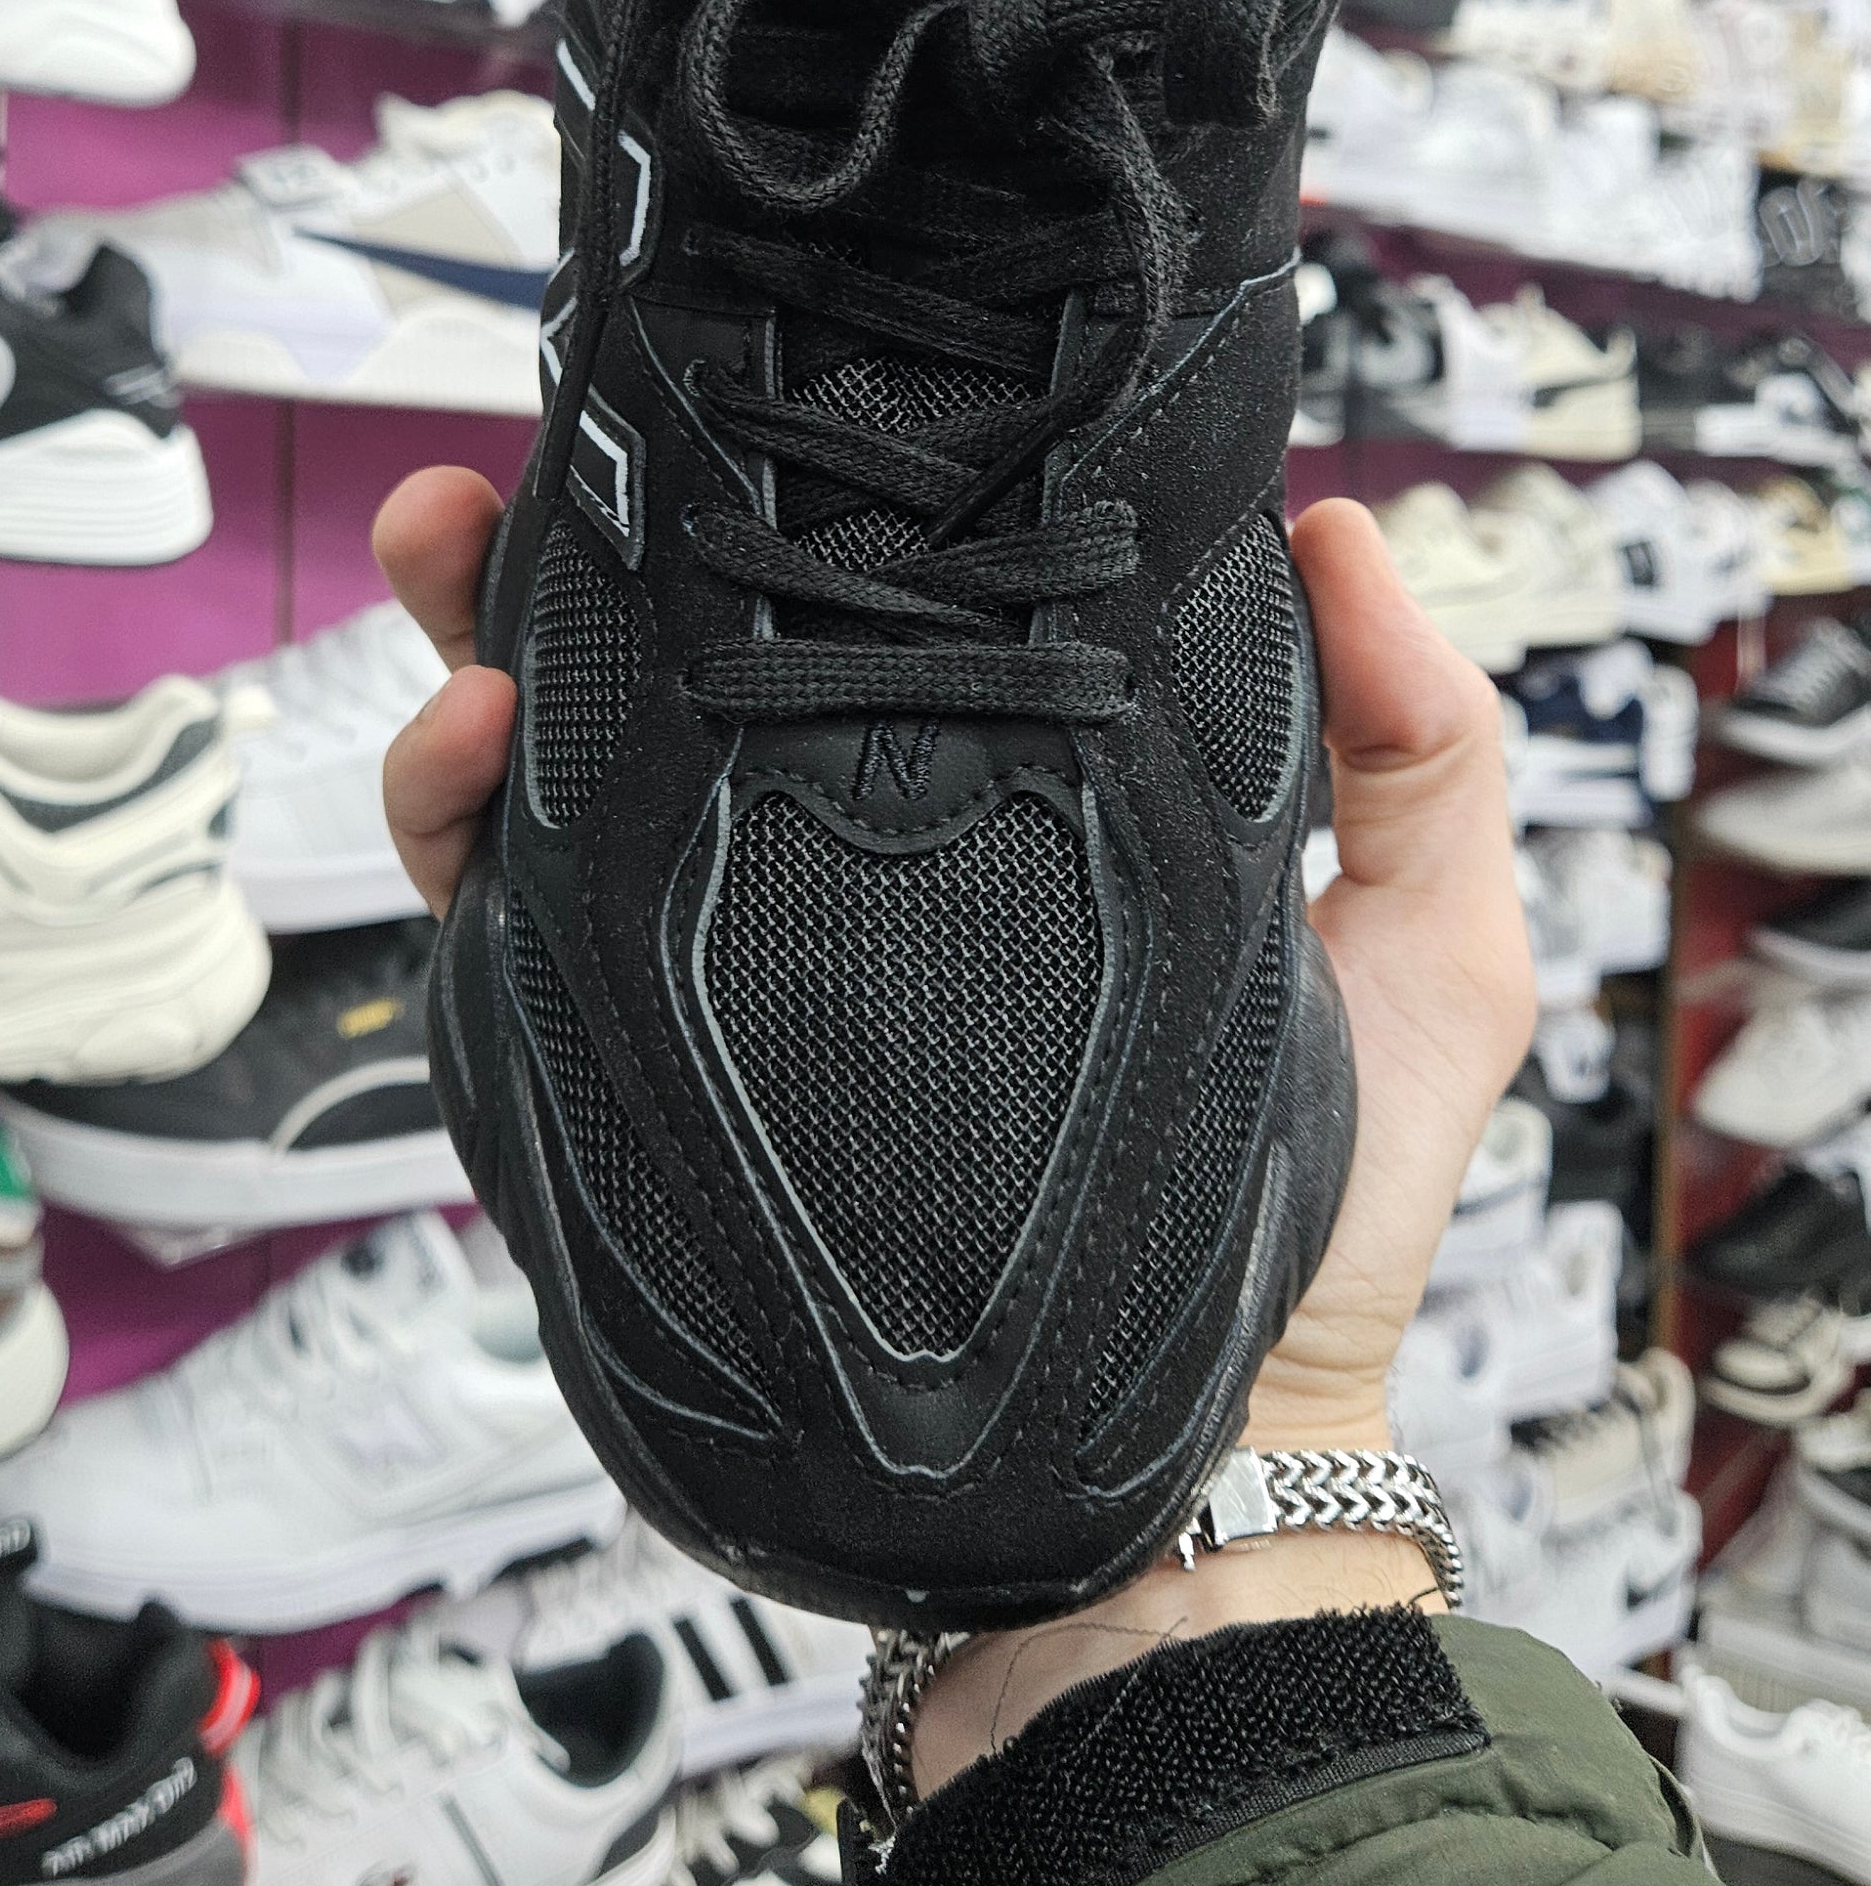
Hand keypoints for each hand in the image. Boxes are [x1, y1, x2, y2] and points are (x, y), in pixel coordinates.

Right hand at [373, 475, 1535, 1787]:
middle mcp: (839, 881)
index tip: (756, 405)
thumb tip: (1339, 526)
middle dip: (568, 552)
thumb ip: (1417, 747)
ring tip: (463, 566)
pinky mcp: (661, 1101)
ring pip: (560, 785)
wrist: (1192, 1480)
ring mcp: (738, 987)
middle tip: (517, 473)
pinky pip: (514, 953)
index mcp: (992, 811)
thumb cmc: (1321, 1228)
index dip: (790, 511)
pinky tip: (476, 758)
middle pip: (674, 677)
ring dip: (478, 655)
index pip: (859, 627)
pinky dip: (460, 839)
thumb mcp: (1426, 963)